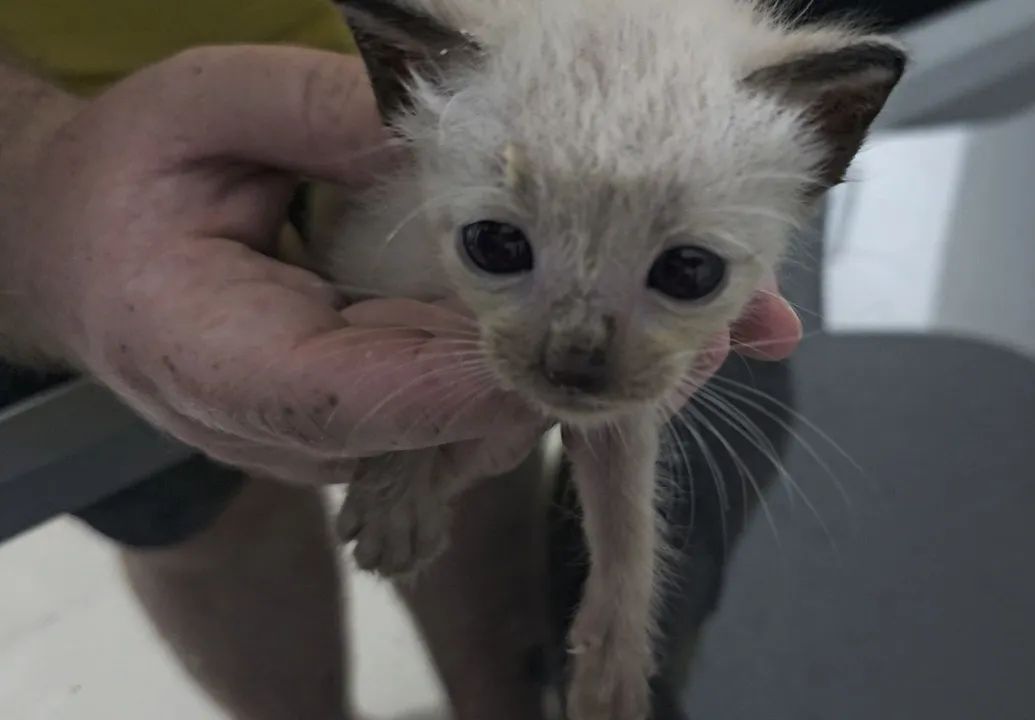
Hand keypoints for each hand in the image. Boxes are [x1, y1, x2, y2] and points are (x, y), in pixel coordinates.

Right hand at [0, 46, 541, 482]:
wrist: (90, 259)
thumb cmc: (134, 183)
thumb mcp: (204, 107)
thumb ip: (312, 109)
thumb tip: (434, 131)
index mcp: (206, 357)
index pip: (343, 403)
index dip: (450, 385)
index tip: (539, 339)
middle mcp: (270, 430)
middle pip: (424, 435)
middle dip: (514, 370)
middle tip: (592, 289)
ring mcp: (323, 446)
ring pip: (454, 441)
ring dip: (518, 371)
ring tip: (563, 286)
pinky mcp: (363, 435)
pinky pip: (454, 421)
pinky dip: (498, 369)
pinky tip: (521, 306)